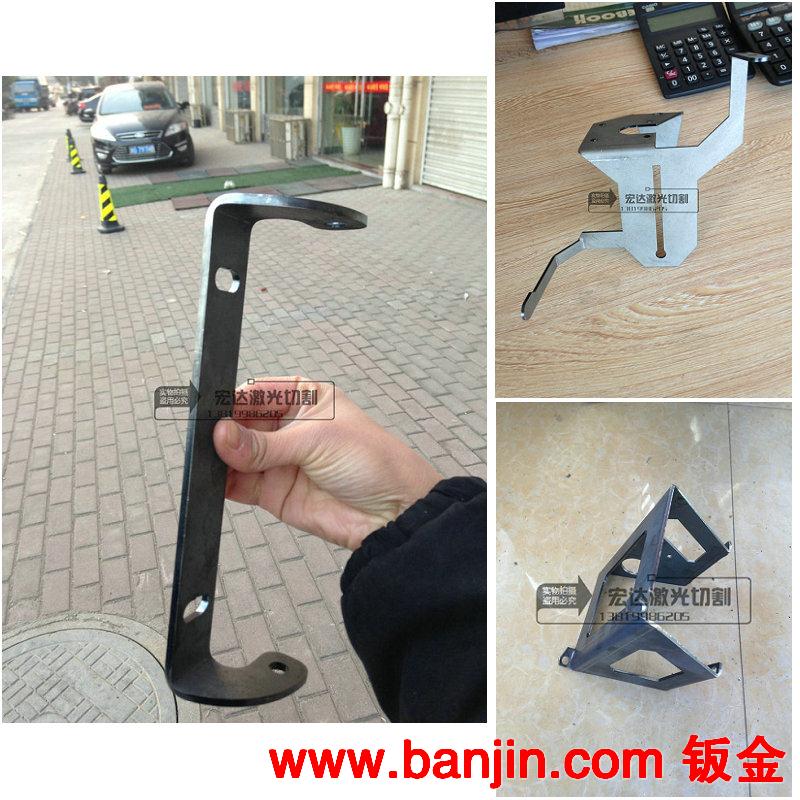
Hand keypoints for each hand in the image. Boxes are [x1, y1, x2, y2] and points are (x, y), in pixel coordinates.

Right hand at [213, 377, 442, 549]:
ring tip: (206, 461)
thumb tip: (221, 436)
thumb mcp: (317, 441)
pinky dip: (221, 483)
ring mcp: (278, 459)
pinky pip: (238, 484)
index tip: (211, 412)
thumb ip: (265, 444)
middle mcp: (286, 426)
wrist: (391, 513)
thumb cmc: (370, 461)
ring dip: (218, 458)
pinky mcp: (272, 491)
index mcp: (303, 398)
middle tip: (204, 439)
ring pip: (235, 454)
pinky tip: (211, 481)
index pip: (256, 392)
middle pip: (239, 423)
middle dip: (221, 431)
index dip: (232, 400)